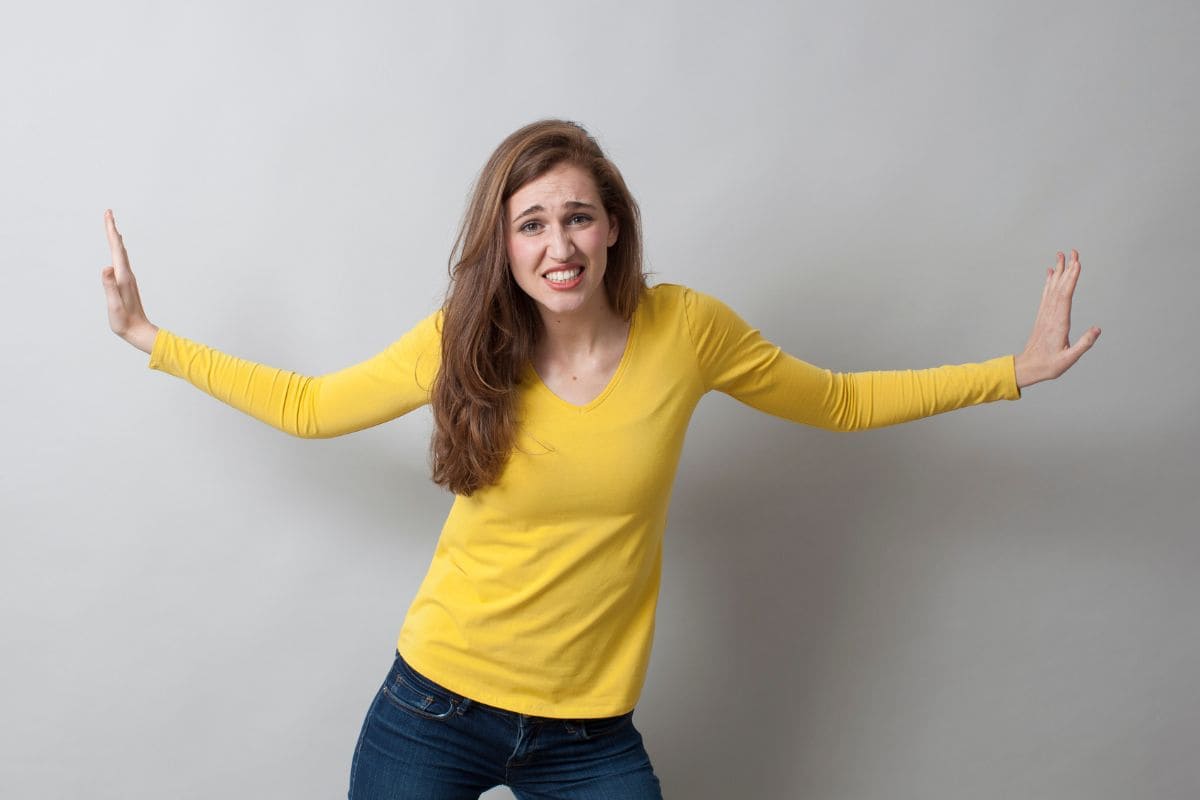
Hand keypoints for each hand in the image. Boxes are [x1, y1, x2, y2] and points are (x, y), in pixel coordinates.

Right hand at [100, 210, 157, 353]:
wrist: (139, 332)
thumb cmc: (124, 321)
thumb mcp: (114, 305)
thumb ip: (109, 286)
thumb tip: (106, 267)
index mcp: (123, 277)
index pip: (117, 249)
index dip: (111, 231)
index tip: (108, 215)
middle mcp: (127, 275)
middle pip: (120, 248)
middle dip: (112, 229)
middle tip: (108, 213)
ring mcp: (128, 279)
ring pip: (122, 254)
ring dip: (116, 239)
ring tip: (112, 227)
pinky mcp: (127, 284)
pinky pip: (122, 261)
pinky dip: (119, 251)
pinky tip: (118, 251)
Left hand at [1013, 249, 1100, 389]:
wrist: (1027, 368)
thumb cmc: (1048, 365)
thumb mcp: (1069, 359)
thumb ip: (1084, 344)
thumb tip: (1098, 329)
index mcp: (1058, 323)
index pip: (1065, 296)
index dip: (1071, 279)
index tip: (1077, 263)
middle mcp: (1051, 315)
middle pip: (1060, 287)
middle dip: (1067, 268)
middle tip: (1073, 251)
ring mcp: (1045, 314)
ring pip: (1052, 288)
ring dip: (1058, 271)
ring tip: (1061, 255)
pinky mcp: (1043, 316)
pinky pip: (1047, 295)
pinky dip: (1049, 282)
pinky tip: (1050, 272)